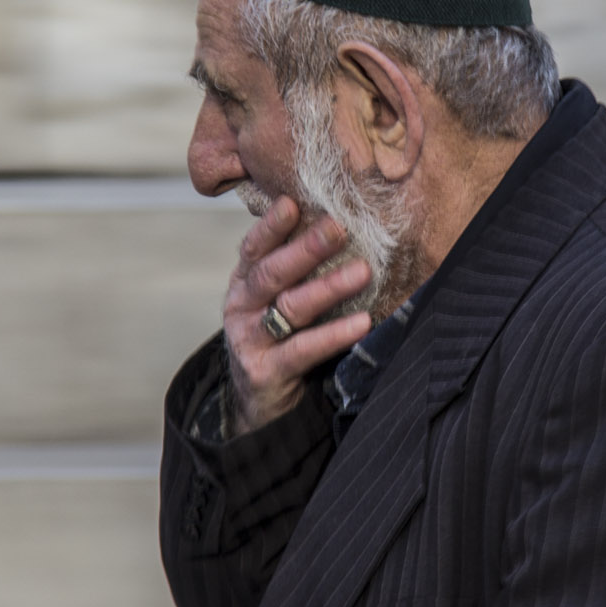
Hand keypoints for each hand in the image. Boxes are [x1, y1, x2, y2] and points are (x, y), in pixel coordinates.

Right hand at [223, 195, 373, 436]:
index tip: (294, 203)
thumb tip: (336, 223)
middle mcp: (242, 308)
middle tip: (339, 228)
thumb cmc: (278, 339)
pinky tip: (362, 323)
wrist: (258, 403)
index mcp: (243, 283)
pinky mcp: (266, 372)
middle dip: (306, 249)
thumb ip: (294, 268)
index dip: (272, 226)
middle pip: (273, 273)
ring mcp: (250, 341)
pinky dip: (334, 335)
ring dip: (328, 287)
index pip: (254, 248)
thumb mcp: (276, 300)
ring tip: (363, 271)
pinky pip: (303, 350)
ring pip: (290, 308)